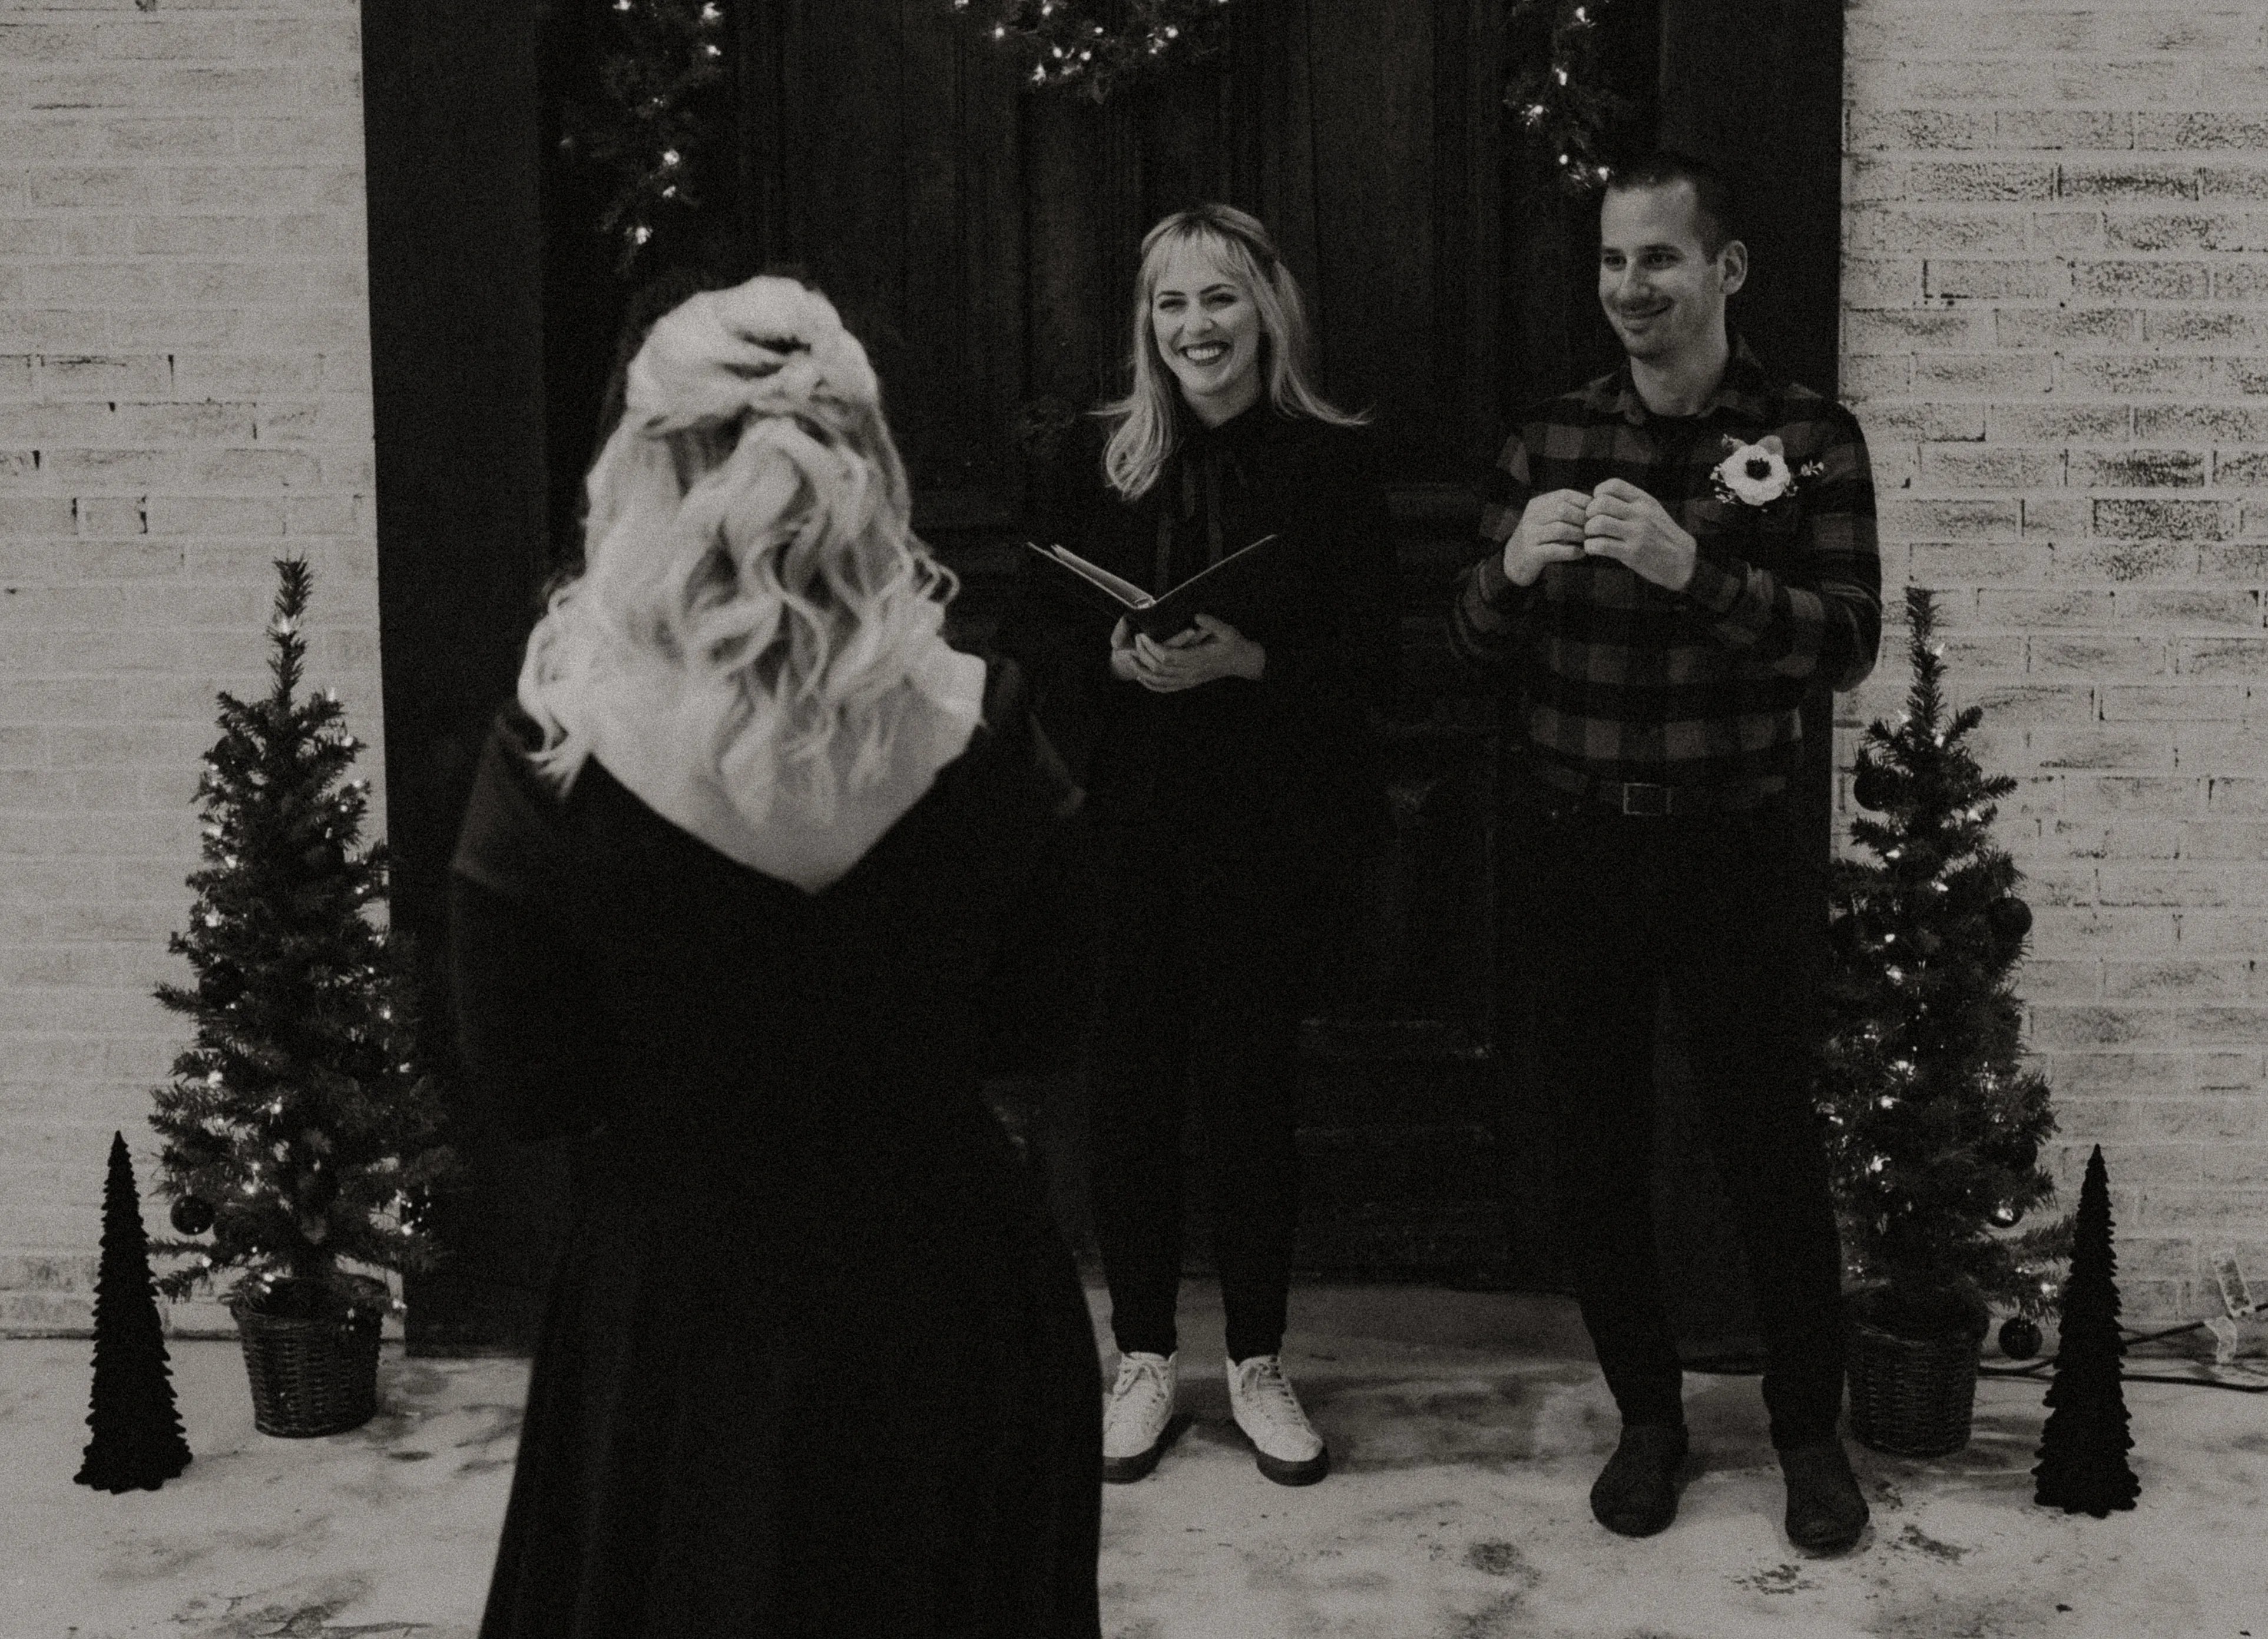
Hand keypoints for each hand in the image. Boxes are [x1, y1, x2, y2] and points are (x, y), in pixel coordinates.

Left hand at [1123, 614, 1263, 691]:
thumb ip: (1212, 623)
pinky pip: (1166, 689)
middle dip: (1144, 655)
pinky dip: (1151, 684)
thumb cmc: (1234, 644)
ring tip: (1131, 659)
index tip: (1144, 635)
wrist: (1242, 662)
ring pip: (1160, 681)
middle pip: (1160, 669)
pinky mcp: (1188, 684)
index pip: (1168, 656)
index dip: (1152, 648)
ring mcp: (1189, 680)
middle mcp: (1191, 673)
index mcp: (1198, 659)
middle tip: (1136, 641)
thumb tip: (1196, 616)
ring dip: (1143, 671)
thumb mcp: (1227, 630)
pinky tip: (1142, 677)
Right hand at [1503, 489, 1589, 585]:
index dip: (1583, 502)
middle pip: (1563, 510)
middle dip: (1582, 519)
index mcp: (1536, 504)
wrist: (1514, 561)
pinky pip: (1557, 550)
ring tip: (1588, 540)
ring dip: (1579, 535)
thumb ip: (1564, 510)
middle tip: (1594, 528)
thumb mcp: (1546, 519)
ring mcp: (1530, 535)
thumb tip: (1594, 505)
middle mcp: (1531, 517)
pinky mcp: (1532, 554)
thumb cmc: (1538, 538)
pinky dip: (1573, 552)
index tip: (1595, 513)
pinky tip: (1581, 553)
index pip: (1564, 495)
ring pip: (1561, 529)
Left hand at [1583, 478, 1696, 590]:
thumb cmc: (1661, 535)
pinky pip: (1601, 545)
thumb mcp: (1652, 511)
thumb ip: (1631, 503)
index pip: (1614, 485)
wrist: (1682, 560)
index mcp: (1645, 501)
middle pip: (1601, 503)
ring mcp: (1637, 534)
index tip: (1597, 503)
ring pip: (1599, 523)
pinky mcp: (1632, 553)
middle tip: (1591, 522)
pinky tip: (1593, 549)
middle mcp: (1641, 514)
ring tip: (1592, 536)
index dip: (1598, 492)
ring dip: (1588, 530)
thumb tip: (1600, 498)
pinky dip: (1591, 547)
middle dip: (1589, 512)